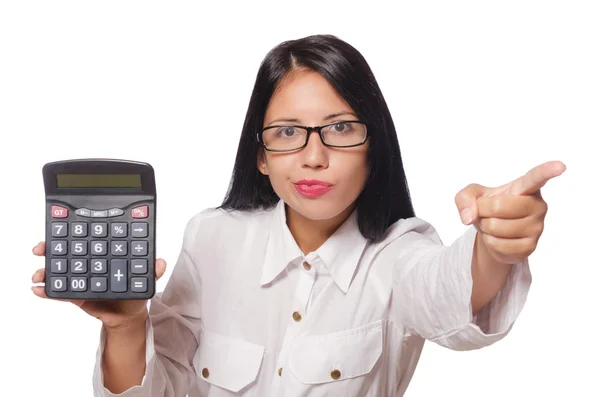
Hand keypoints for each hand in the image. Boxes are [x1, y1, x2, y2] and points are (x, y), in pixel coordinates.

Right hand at [31, 241, 166, 328]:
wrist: (129, 317)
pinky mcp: (76, 295)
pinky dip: (48, 291)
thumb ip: (152, 270)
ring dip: (47, 269)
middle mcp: (90, 263)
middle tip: (41, 248)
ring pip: (60, 269)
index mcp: (104, 255)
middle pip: (67, 250)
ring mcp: (81, 278)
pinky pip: (60, 292)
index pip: (87, 239)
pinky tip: (38, 290)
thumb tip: (160, 262)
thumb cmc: (136, 293)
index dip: (74, 232)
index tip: (62, 228)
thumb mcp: (146, 280)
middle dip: (51, 247)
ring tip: (38, 274)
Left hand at [454, 160, 565, 263]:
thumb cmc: (488, 207)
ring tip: (493, 223)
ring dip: (485, 227)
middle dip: (483, 210)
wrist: (493, 232)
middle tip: (488, 211)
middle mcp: (537, 205)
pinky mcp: (530, 246)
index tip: (560, 166)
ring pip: (496, 227)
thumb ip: (464, 197)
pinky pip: (498, 244)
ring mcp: (537, 227)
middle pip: (499, 206)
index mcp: (525, 187)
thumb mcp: (471, 195)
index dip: (547, 171)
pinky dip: (489, 242)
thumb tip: (468, 217)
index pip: (536, 178)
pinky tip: (497, 237)